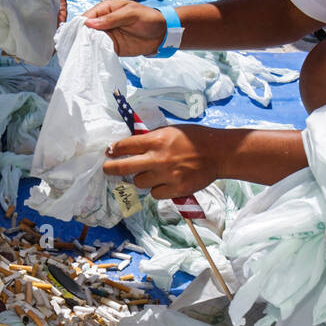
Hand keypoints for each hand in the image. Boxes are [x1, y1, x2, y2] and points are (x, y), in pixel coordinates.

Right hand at [82, 0, 166, 55]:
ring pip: (91, 41)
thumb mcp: (131, 14)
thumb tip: (89, 23)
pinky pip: (100, 50)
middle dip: (81, 37)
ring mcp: (106, 36)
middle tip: (77, 45)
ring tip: (82, 53)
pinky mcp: (111, 47)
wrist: (162, 34)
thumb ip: (111, 18)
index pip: (88, 16)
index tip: (76, 33)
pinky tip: (91, 57)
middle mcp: (103, 23)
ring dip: (87, 46)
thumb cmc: (148, 18)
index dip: (81, 24)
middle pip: (86, 30)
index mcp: (105, 9)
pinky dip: (95, 54)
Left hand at [103, 124, 222, 199]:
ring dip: (142, 179)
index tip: (109, 152)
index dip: (113, 150)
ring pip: (139, 183)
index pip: (124, 146)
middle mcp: (158, 158)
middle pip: (123, 168)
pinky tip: (165, 182)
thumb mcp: (171, 130)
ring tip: (152, 173)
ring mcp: (167, 175)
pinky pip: (155, 194)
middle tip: (107, 169)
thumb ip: (151, 138)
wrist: (219, 153)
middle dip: (110, 168)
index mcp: (156, 140)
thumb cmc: (194, 139)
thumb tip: (131, 145)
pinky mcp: (176, 189)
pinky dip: (157, 190)